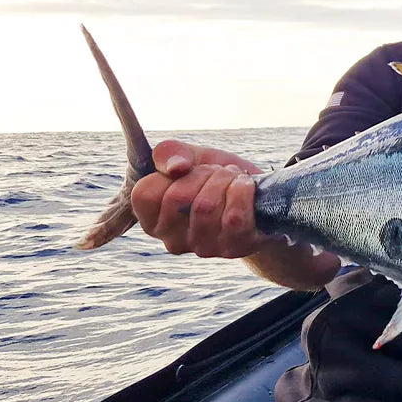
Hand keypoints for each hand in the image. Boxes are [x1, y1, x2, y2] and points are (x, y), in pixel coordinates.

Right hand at [129, 140, 265, 257]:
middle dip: (202, 173)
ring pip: (206, 206)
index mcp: (153, 220)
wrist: (258, 196)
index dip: (168, 174)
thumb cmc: (214, 178)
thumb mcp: (188, 158)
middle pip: (177, 198)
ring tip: (232, 178)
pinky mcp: (233, 248)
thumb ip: (170, 153)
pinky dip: (243, 190)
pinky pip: (234, 217)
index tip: (185, 171)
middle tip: (215, 172)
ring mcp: (203, 248)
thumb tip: (176, 167)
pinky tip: (245, 186)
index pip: (144, 195)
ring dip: (224, 179)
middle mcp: (173, 240)